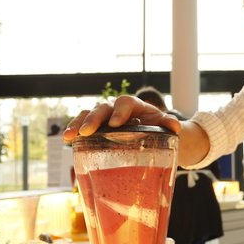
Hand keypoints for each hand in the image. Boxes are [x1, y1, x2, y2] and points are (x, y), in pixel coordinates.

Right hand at [62, 95, 180, 143]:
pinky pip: (82, 126)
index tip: (116, 124)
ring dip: (78, 124)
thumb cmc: (157, 126)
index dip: (120, 111)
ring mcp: (104, 117)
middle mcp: (116, 108)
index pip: (125, 102)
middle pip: (102, 108)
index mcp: (134, 105)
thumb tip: (176, 127)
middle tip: (87, 132)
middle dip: (94, 119)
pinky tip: (67, 141)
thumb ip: (168, 124)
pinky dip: (74, 131)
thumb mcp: (163, 124)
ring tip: (69, 136)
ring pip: (88, 115)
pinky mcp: (96, 127)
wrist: (151, 131)